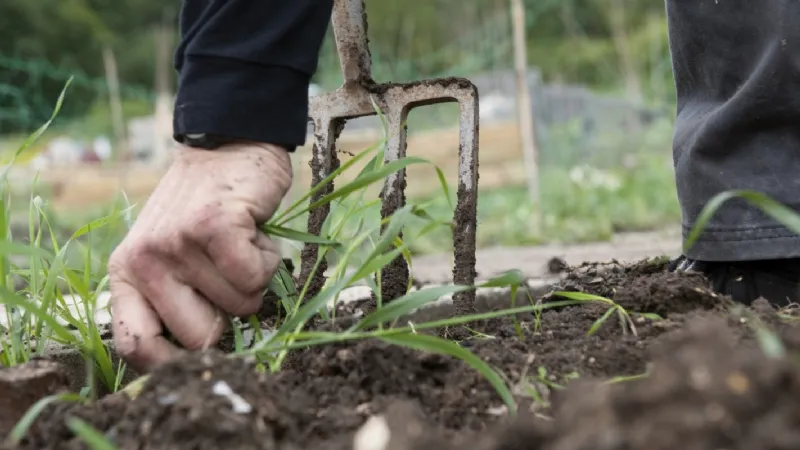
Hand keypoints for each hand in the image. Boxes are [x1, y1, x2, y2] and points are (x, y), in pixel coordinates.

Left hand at [107, 142, 291, 371]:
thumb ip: (175, 300)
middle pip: (200, 337)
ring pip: (239, 305)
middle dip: (229, 314)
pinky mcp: (213, 226)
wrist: (228, 145)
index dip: (174, 365)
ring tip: (239, 243)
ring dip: (254, 279)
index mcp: (127, 274)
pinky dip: (269, 260)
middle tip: (228, 276)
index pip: (135, 346)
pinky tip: (254, 233)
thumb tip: (200, 362)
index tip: (205, 356)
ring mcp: (177, 243)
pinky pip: (254, 276)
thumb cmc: (206, 210)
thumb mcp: (173, 256)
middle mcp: (144, 261)